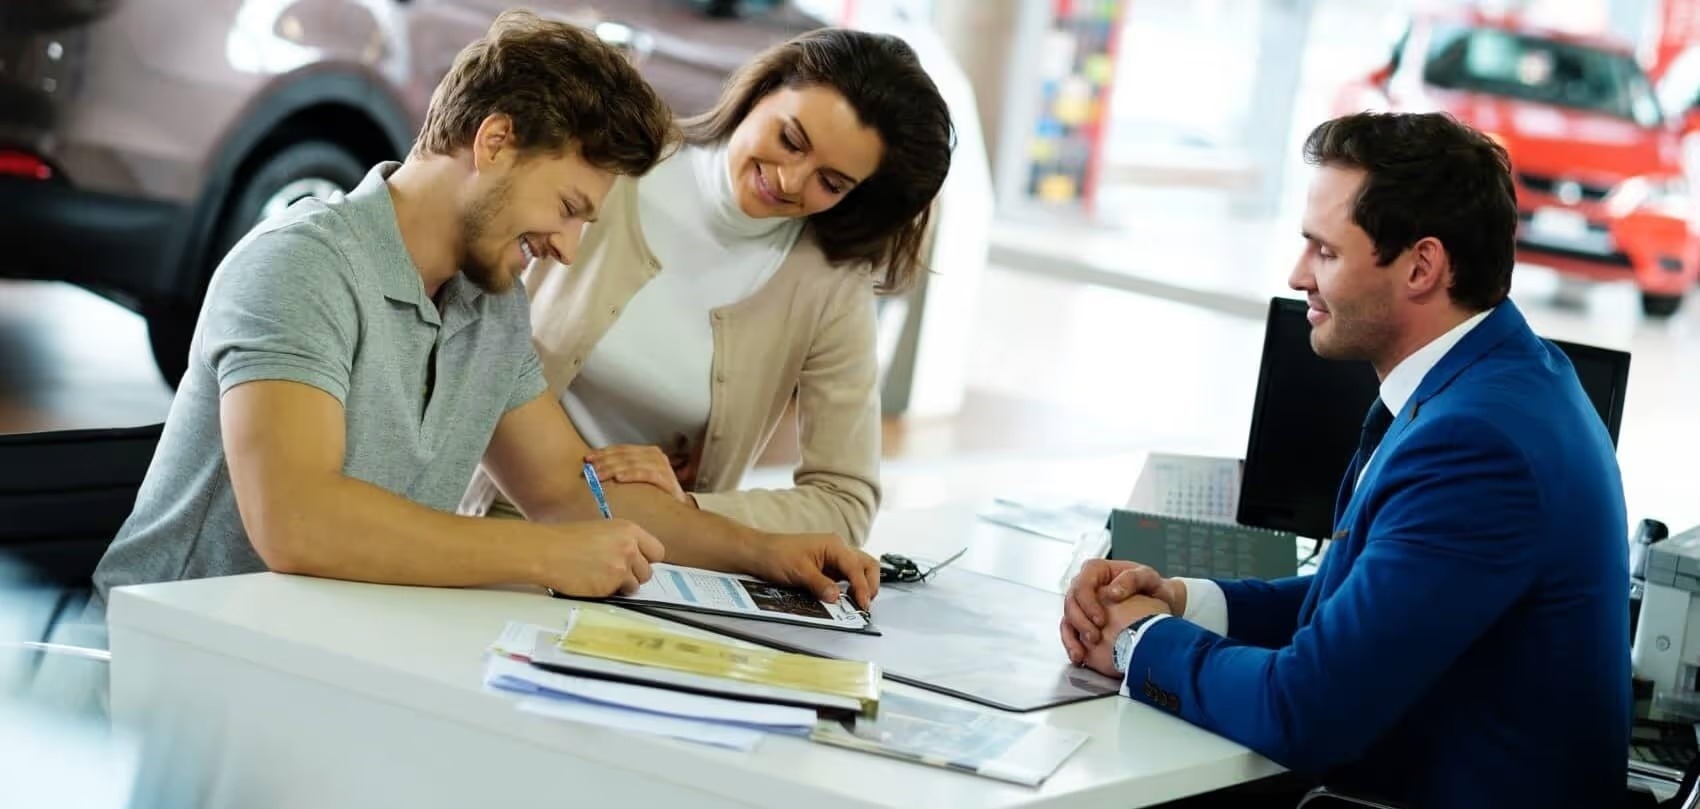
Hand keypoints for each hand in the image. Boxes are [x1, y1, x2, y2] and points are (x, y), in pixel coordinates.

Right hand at [537, 518, 665, 596]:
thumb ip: (624, 541)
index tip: (638, 563)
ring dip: (622, 586)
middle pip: (648, 572)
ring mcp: (621, 569)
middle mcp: (630, 549)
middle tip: (616, 573)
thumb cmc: (569, 538)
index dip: (647, 560)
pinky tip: (593, 582)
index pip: (657, 551)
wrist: (548, 551)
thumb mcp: (603, 530)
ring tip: (602, 578)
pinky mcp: (610, 586)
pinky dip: (608, 592)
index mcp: (630, 530)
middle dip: (635, 575)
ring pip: (635, 586)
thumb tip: (636, 557)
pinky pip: (617, 594)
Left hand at [586, 444, 690, 504]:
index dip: (603, 452)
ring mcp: (662, 466)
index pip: (621, 448)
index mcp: (647, 452)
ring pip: (632, 463)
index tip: (587, 458)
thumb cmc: (654, 493)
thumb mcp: (638, 477)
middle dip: (605, 461)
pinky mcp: (667, 479)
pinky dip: (631, 474)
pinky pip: (646, 474)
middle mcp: (656, 455)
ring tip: (599, 475)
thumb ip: (622, 469)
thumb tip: (595, 468)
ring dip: (613, 468)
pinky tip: (618, 478)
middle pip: (625, 455)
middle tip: (589, 469)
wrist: (678, 508)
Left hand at [745, 533, 880, 609]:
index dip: (862, 588)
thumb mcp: (799, 572)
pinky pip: (847, 575)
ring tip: (857, 603)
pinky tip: (846, 598)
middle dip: (870, 584)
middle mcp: (838, 549)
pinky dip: (852, 586)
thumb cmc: (777, 556)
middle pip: (866, 565)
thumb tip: (837, 598)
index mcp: (834, 546)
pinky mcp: (828, 566)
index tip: (862, 606)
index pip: (856, 568)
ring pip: (860, 569)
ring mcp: (834, 557)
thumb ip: (820, 585)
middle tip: (864, 604)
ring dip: (863, 585)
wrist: (759, 552)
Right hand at [1060, 560, 1184, 662]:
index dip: (1087, 603)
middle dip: (1080, 623)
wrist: (1163, 606)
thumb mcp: (1148, 578)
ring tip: (1083, 653)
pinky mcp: (1084, 622)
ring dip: (1072, 637)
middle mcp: (1087, 587)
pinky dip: (1073, 646)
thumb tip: (1112, 592)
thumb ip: (1132, 579)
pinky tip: (1080, 658)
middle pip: (1071, 603)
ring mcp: (1084, 605)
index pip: (1082, 584)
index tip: (1101, 620)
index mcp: (1097, 571)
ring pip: (1068, 619)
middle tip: (1095, 638)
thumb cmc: (1155, 589)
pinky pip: (1071, 633)